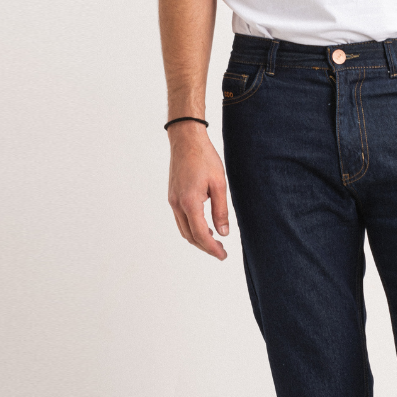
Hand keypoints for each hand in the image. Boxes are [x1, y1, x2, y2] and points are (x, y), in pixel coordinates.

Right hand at [167, 122, 229, 258]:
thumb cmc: (204, 157)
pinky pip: (181, 219)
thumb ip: (221, 210)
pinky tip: (204, 226)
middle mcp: (177, 204)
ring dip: (198, 239)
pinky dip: (192, 228)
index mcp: (189, 202)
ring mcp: (172, 201)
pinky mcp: (172, 196)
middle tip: (221, 252)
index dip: (212, 248)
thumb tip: (223, 232)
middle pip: (189, 236)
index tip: (223, 255)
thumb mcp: (219, 184)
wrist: (186, 140)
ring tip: (215, 242)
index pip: (200, 234)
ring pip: (183, 229)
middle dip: (205, 247)